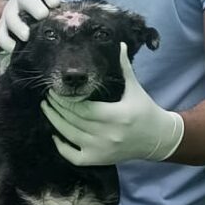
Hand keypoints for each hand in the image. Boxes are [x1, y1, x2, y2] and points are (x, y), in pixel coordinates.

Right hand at [0, 0, 61, 51]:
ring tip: (27, 36)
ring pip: (10, 17)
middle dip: (33, 6)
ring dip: (18, 26)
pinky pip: (1, 34)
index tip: (55, 3)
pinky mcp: (2, 27)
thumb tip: (79, 26)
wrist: (25, 16)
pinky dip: (7, 42)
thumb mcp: (56, 9)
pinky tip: (16, 48)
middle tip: (42, 16)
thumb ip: (65, 14)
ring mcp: (10, 12)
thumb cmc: (48, 13)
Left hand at [41, 43, 183, 164]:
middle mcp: (109, 135)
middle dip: (57, 107)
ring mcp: (103, 150)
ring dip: (54, 122)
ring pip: (70, 136)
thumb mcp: (135, 88)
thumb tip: (120, 44)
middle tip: (48, 96)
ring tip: (47, 108)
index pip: (83, 108)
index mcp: (117, 115)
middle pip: (73, 121)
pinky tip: (56, 135)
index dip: (66, 100)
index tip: (55, 89)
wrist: (158, 139)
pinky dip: (62, 148)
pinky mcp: (99, 160)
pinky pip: (74, 157)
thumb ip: (125, 67)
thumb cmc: (145, 110)